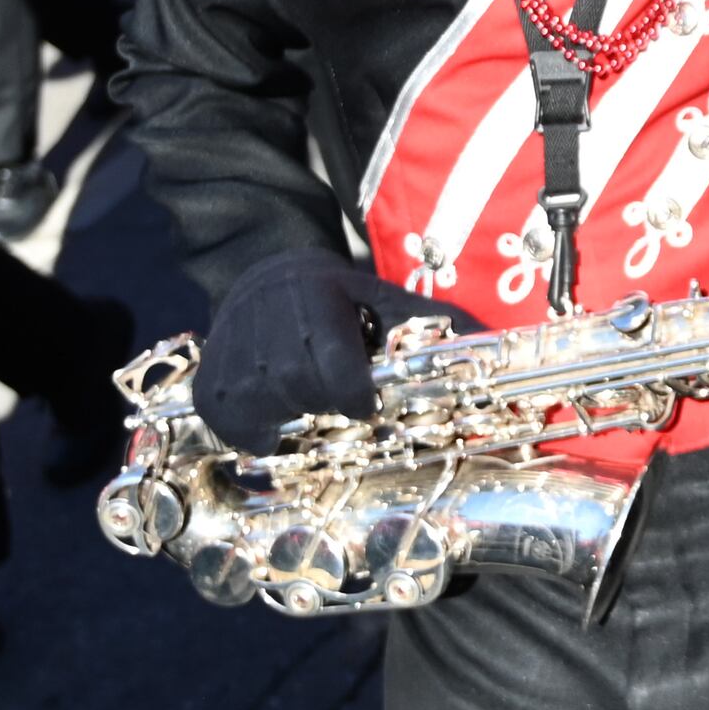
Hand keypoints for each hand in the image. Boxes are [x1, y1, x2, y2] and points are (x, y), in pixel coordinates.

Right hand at [191, 251, 455, 456]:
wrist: (268, 276)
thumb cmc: (341, 297)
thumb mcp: (387, 298)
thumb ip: (436, 323)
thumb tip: (501, 345)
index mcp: (316, 296)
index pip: (332, 364)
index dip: (353, 393)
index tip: (366, 403)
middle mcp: (265, 320)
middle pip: (298, 390)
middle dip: (326, 408)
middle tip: (340, 408)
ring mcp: (230, 350)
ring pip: (261, 410)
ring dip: (289, 423)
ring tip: (307, 413)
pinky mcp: (207, 379)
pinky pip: (226, 422)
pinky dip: (251, 434)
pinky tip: (273, 424)